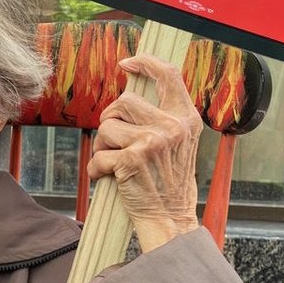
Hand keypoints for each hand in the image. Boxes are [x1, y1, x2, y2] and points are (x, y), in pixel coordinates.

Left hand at [89, 53, 201, 251]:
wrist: (170, 220)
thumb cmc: (169, 184)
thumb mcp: (180, 144)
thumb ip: (164, 117)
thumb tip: (131, 93)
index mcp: (186, 119)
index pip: (169, 75)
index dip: (145, 63)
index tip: (127, 63)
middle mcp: (172, 126)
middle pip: (124, 102)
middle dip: (111, 119)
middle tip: (115, 140)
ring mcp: (153, 142)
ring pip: (107, 127)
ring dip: (103, 146)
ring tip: (116, 163)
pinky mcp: (132, 160)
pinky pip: (99, 155)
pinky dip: (97, 169)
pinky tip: (109, 178)